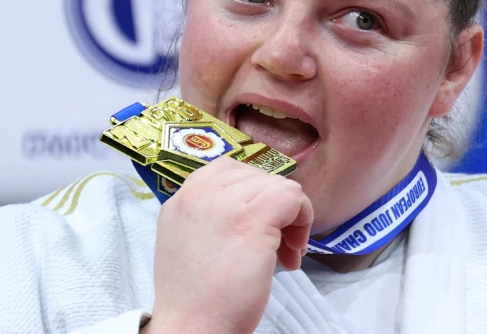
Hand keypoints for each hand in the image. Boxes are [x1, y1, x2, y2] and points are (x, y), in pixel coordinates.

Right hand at [144, 156, 312, 333]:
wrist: (194, 327)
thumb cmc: (200, 296)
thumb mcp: (193, 240)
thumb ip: (214, 213)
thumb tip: (257, 202)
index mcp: (183, 198)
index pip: (231, 169)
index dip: (256, 194)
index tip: (261, 224)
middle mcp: (199, 193)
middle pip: (259, 177)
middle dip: (275, 210)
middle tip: (277, 247)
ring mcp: (224, 203)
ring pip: (279, 186)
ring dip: (291, 219)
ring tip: (285, 254)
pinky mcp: (251, 218)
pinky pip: (293, 196)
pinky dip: (303, 218)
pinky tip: (294, 251)